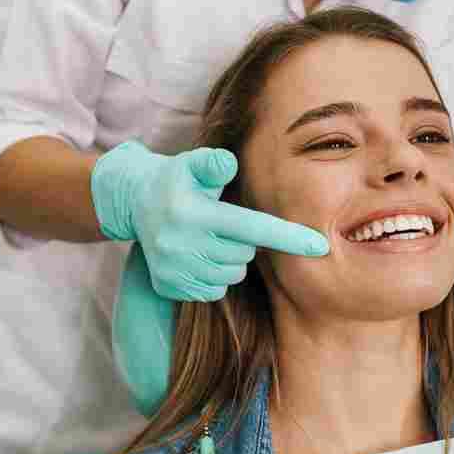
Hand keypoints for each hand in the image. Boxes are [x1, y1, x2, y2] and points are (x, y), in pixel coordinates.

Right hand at [91, 140, 328, 300]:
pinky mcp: (168, 287)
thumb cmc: (178, 179)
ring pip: (232, 276)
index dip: (288, 237)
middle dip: (243, 241)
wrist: (134, 203)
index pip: (251, 228)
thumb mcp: (192, 163)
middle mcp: (181, 244)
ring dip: (230, 259)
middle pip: (244, 254)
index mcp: (193, 213)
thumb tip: (229, 162)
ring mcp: (174, 269)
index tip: (320, 246)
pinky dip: (214, 276)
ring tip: (209, 238)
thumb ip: (214, 162)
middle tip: (223, 222)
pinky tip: (198, 255)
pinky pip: (213, 291)